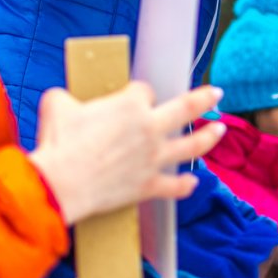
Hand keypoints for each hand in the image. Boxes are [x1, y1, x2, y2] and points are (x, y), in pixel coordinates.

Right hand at [28, 83, 225, 225]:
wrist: (61, 183)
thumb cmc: (59, 142)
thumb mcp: (57, 104)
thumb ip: (66, 98)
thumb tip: (64, 100)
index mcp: (130, 104)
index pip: (144, 91)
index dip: (138, 93)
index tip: (133, 97)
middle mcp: (149, 128)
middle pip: (185, 109)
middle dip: (203, 100)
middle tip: (216, 94)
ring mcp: (153, 158)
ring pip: (191, 146)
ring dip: (209, 137)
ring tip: (220, 130)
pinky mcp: (149, 185)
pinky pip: (174, 186)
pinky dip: (184, 185)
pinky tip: (192, 183)